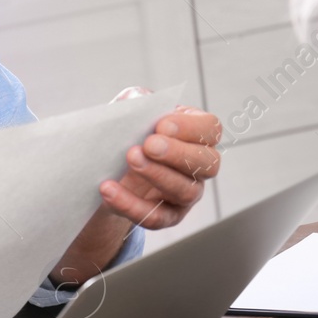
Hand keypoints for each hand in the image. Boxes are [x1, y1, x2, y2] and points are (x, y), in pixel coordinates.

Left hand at [101, 91, 222, 229]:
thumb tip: (136, 100)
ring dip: (157, 175)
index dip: (190, 128)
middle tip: (148, 145)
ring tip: (130, 159)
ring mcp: (187, 193)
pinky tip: (109, 189)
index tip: (161, 124)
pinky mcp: (168, 216)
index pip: (210, 129)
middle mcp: (199, 166)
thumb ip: (136, 101)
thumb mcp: (129, 113)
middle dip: (177, 153)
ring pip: (186, 190)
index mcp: (196, 134)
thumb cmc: (128, 135)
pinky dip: (131, 204)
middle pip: (208, 163)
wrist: (108, 170)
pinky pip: (156, 216)